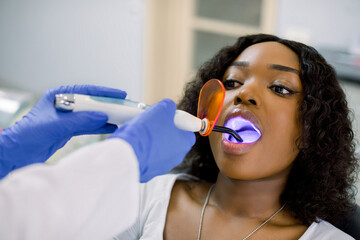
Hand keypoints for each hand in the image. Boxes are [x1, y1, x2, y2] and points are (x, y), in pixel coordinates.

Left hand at [0, 85, 126, 177]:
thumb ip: (80, 120)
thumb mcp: (56, 124)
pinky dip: (99, 128)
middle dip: (108, 105)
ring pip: (91, 116)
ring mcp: (67, 119)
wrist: (17, 152)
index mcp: (59, 96)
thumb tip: (102, 116)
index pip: (86, 91)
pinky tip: (111, 128)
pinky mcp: (68, 130)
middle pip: (91, 103)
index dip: (104, 92)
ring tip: (121, 118)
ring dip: (106, 117)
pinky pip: (88, 127)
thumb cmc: (29, 133)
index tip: (120, 94)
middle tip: (124, 107)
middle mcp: (65, 106)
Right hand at [109, 99, 194, 181]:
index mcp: (184, 143)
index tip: (170, 117)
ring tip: (141, 133)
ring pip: (159, 150)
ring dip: (152, 141)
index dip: (179, 123)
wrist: (128, 153)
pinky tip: (135, 144)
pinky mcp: (147, 172)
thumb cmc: (148, 132)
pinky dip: (142, 151)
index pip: (188, 132)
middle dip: (164, 132)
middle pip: (173, 141)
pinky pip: (147, 158)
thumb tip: (169, 107)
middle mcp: (175, 158)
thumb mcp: (162, 109)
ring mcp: (161, 166)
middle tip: (153, 123)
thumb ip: (169, 107)